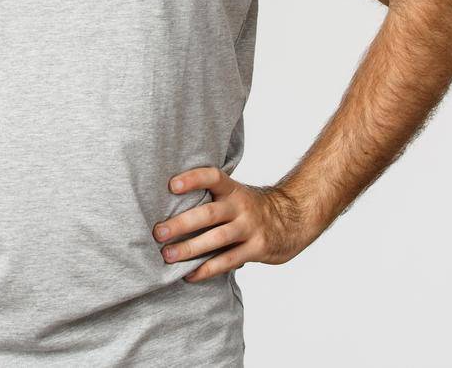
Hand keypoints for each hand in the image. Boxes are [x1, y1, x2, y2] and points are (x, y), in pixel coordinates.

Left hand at [153, 166, 312, 283]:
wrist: (293, 220)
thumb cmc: (251, 209)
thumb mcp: (235, 195)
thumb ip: (211, 198)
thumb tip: (167, 205)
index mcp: (233, 189)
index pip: (212, 177)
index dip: (192, 179)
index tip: (171, 185)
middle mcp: (241, 206)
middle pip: (209, 213)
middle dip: (181, 223)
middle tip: (158, 232)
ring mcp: (250, 227)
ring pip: (216, 239)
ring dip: (190, 248)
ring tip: (168, 256)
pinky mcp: (256, 248)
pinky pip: (228, 261)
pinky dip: (206, 269)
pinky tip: (189, 274)